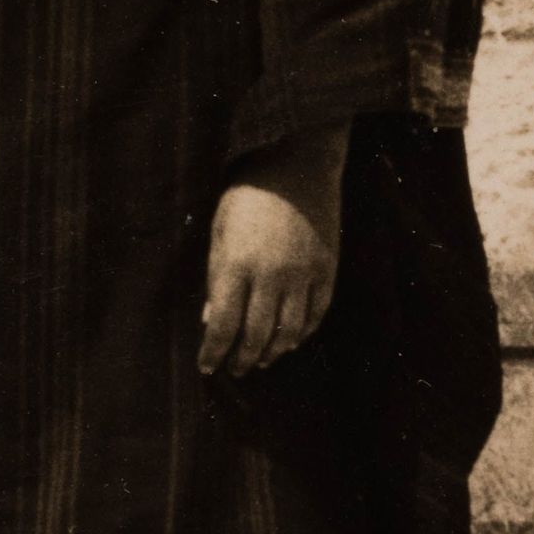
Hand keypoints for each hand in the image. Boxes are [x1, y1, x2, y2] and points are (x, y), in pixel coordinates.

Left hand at [199, 127, 349, 376]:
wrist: (297, 164)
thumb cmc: (248, 196)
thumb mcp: (219, 232)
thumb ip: (216, 279)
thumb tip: (212, 321)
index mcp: (236, 265)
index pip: (223, 326)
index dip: (213, 352)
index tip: (207, 366)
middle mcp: (271, 276)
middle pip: (256, 336)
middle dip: (242, 359)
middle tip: (235, 369)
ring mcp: (303, 275)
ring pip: (289, 332)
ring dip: (272, 352)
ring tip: (261, 360)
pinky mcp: (327, 270)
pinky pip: (317, 314)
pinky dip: (303, 333)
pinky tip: (290, 341)